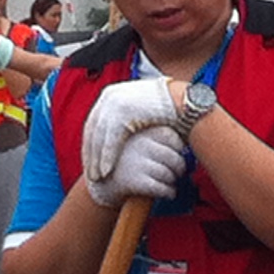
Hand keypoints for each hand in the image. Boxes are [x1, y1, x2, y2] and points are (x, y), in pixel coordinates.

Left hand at [82, 82, 188, 206]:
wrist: (183, 100)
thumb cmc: (165, 110)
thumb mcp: (139, 112)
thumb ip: (126, 121)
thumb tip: (119, 136)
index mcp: (110, 95)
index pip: (94, 125)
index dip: (91, 146)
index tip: (91, 163)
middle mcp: (109, 96)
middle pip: (93, 131)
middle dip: (90, 154)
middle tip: (90, 174)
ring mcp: (116, 102)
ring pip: (99, 136)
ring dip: (96, 159)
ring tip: (96, 177)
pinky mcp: (125, 110)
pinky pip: (111, 138)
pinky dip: (107, 156)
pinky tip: (106, 171)